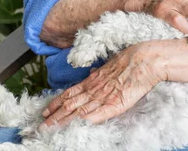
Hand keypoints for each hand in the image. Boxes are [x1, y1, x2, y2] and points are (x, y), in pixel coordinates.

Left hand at [40, 43, 160, 127]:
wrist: (147, 59)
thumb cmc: (132, 58)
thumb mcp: (112, 63)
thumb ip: (101, 71)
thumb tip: (91, 72)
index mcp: (94, 79)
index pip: (71, 92)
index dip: (57, 101)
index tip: (46, 109)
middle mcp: (95, 88)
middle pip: (70, 103)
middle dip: (54, 115)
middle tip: (41, 124)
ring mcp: (104, 96)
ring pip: (79, 110)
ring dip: (63, 120)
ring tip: (50, 128)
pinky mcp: (116, 103)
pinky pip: (98, 114)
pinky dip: (85, 120)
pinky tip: (75, 126)